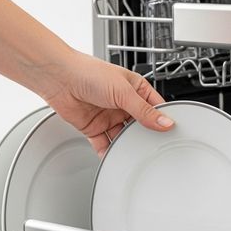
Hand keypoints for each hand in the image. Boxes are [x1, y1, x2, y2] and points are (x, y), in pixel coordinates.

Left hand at [40, 50, 174, 155]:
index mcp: (135, 89)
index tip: (172, 132)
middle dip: (146, 136)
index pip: (155, 107)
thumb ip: (144, 111)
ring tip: (135, 154)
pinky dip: (109, 152)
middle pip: (140, 125)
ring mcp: (109, 116)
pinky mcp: (95, 127)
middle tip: (155, 147)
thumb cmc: (88, 72)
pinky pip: (105, 144)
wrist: (58, 78)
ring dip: (127, 146)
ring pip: (123, 137)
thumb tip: (165, 122)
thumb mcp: (123, 91)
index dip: (163, 120)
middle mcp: (123, 103)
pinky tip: (115, 158)